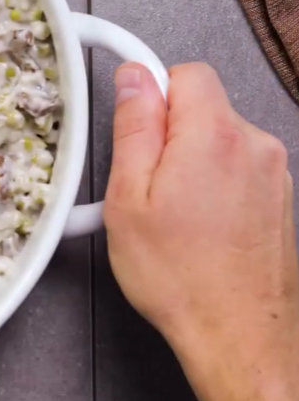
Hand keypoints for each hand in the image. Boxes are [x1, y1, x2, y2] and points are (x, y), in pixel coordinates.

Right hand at [105, 62, 298, 400]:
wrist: (238, 334)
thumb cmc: (182, 278)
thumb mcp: (130, 198)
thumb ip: (134, 127)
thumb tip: (133, 80)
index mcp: (214, 137)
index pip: (184, 71)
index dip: (150, 86)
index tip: (129, 99)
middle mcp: (254, 146)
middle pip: (202, 104)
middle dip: (166, 129)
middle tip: (141, 177)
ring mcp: (272, 173)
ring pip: (217, 137)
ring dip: (189, 158)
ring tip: (165, 208)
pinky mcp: (277, 198)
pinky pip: (234, 167)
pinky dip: (210, 182)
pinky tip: (191, 222)